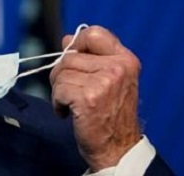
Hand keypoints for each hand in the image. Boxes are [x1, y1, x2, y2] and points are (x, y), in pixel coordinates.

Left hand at [50, 26, 141, 170]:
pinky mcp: (89, 97)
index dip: (76, 44)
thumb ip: (90, 58)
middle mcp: (118, 68)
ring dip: (59, 91)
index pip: (93, 33)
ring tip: (73, 104)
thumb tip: (66, 39)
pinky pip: (58, 90)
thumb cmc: (109, 115)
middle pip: (70, 56)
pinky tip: (70, 113)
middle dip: (63, 74)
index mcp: (125, 59)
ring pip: (61, 72)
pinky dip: (58, 103)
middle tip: (72, 92)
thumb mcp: (108, 80)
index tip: (74, 59)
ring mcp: (105, 82)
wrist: (117, 149)